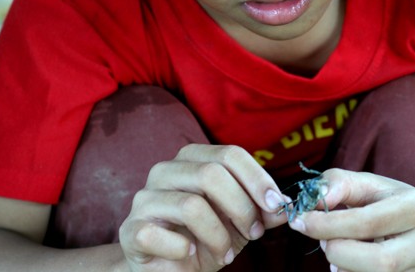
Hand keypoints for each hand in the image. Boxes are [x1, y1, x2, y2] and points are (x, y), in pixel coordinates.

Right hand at [118, 144, 289, 270]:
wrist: (166, 270)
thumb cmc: (204, 239)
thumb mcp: (240, 224)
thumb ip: (262, 212)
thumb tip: (284, 206)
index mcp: (192, 159)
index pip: (230, 154)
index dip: (258, 179)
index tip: (276, 206)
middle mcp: (165, 170)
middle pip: (212, 175)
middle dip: (242, 208)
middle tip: (254, 234)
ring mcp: (144, 198)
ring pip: (191, 205)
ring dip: (218, 236)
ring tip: (225, 254)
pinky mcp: (130, 229)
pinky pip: (158, 233)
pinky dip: (182, 249)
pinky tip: (189, 255)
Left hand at [289, 169, 414, 271]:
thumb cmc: (395, 204)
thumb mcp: (373, 184)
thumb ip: (340, 183)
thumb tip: (316, 199)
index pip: (365, 222)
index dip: (325, 224)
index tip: (299, 220)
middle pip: (375, 261)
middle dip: (336, 250)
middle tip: (322, 238)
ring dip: (342, 266)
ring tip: (338, 247)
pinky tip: (350, 263)